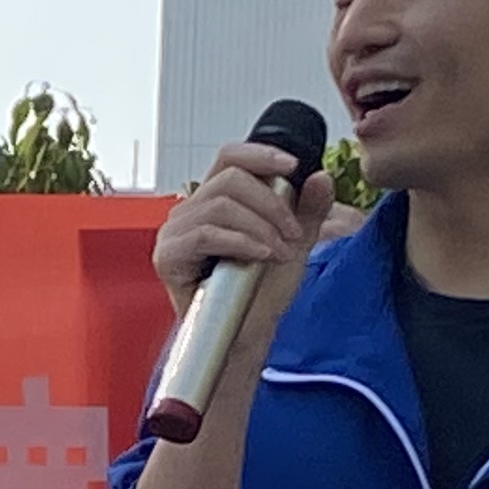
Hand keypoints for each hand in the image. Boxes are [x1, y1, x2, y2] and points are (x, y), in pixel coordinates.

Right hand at [152, 139, 336, 314]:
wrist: (247, 333)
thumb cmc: (262, 292)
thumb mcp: (294, 243)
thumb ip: (308, 211)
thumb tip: (320, 176)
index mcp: (216, 199)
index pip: (230, 157)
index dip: (261, 155)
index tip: (293, 166)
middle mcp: (191, 210)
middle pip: (230, 177)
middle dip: (271, 202)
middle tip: (292, 232)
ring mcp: (176, 231)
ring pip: (221, 204)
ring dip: (260, 226)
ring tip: (279, 251)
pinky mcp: (168, 255)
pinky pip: (205, 233)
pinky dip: (240, 241)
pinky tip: (260, 255)